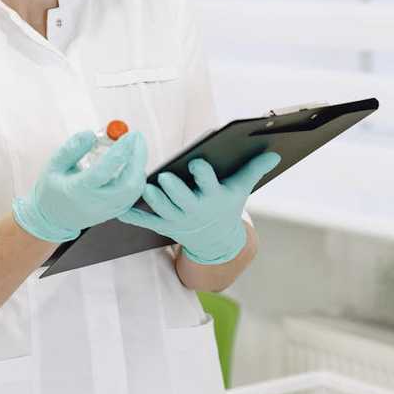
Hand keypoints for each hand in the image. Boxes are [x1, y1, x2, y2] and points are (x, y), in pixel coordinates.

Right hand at [13, 130, 147, 241]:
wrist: (54, 218)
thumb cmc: (54, 187)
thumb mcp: (54, 165)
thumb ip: (71, 149)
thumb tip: (91, 134)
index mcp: (77, 191)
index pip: (103, 171)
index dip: (120, 152)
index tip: (131, 134)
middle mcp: (96, 204)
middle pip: (128, 184)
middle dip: (138, 158)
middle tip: (138, 137)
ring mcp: (108, 211)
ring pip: (134, 190)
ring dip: (139, 166)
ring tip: (135, 146)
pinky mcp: (116, 213)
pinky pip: (133, 194)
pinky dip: (137, 176)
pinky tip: (131, 161)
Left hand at [117, 151, 280, 263]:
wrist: (217, 242)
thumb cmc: (226, 206)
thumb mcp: (241, 189)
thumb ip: (254, 169)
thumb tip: (275, 152)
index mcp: (214, 198)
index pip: (209, 184)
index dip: (203, 174)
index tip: (197, 163)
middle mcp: (195, 211)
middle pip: (183, 200)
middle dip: (174, 190)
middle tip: (164, 178)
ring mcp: (178, 220)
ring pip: (163, 211)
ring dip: (153, 201)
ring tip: (144, 187)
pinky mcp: (164, 226)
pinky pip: (146, 221)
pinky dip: (132, 216)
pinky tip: (118, 208)